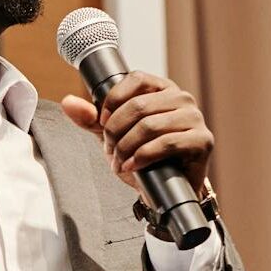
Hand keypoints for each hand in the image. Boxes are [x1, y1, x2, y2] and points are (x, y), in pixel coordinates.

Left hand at [60, 70, 212, 195]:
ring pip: (149, 125)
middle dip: (116, 131)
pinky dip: (142, 156)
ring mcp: (194, 119)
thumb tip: (67, 101)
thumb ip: (92, 119)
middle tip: (109, 149)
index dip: (113, 100)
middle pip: (139, 105)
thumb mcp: (113, 136)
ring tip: (120, 161)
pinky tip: (132, 166)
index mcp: (162, 89)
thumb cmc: (143, 159)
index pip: (135, 79)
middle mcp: (182, 99)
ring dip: (126, 146)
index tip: (103, 122)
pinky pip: (166, 143)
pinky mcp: (202, 141)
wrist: (164, 192)